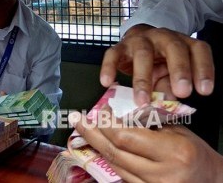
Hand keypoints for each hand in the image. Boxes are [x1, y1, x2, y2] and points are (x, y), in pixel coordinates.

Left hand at [69, 110, 222, 182]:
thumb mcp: (177, 131)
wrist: (211, 181)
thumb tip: (117, 114)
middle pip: (115, 152)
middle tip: (77, 121)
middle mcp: (161, 173)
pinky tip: (98, 149)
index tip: (99, 112)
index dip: (107, 124)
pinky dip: (108, 161)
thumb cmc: (195, 153)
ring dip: (97, 148)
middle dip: (93, 135)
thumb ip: (149, 123)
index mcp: (172, 151)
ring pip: (115, 165)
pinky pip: (121, 176)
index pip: (127, 137)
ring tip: (84, 132)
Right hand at [100, 24, 213, 104]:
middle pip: (174, 48)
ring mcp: (140, 40)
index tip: (204, 91)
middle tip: (182, 93)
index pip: (198, 50)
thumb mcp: (169, 74)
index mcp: (182, 43)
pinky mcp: (120, 46)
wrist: (137, 43)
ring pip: (143, 53)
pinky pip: (113, 54)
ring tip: (142, 101)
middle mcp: (163, 37)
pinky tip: (107, 82)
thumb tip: (170, 99)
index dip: (203, 69)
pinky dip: (109, 68)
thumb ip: (171, 85)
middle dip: (179, 70)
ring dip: (143, 78)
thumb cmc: (158, 62)